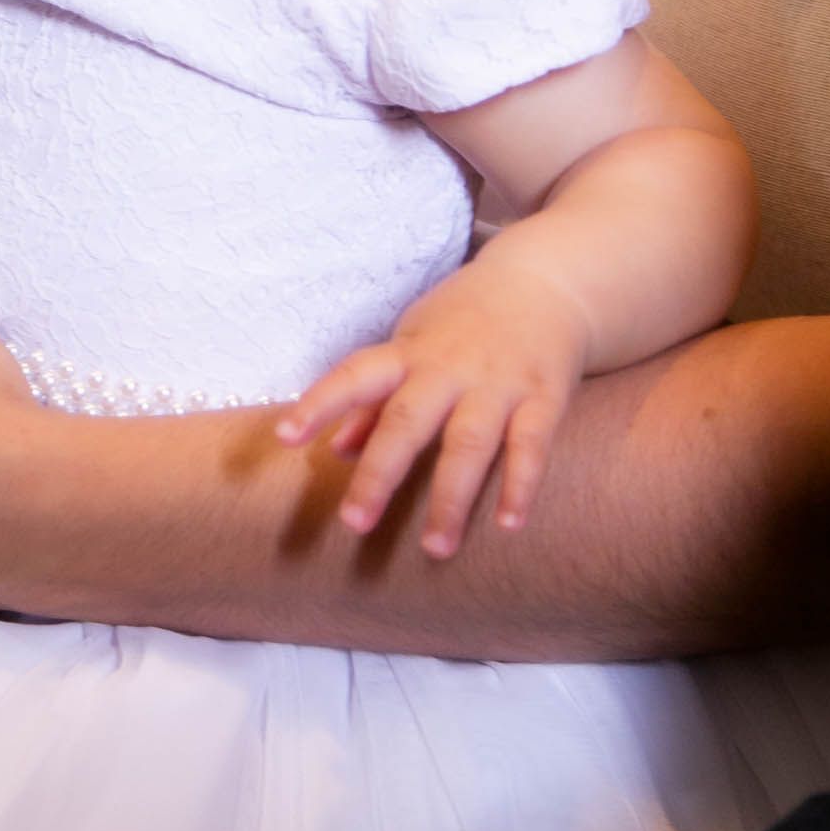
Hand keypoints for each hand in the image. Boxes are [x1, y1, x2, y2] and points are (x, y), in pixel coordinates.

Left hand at [276, 258, 590, 558]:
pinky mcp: (544, 397)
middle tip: (353, 523)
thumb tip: (337, 449)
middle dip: (380, 473)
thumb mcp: (413, 344)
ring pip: (469, 443)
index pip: (355, 376)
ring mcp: (498, 383)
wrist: (545, 281)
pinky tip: (508, 524)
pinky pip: (531, 446)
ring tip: (436, 549)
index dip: (319, 404)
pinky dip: (521, 485)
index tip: (284, 437)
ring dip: (451, 498)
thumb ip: (376, 399)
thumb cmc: (465, 320)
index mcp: (409, 354)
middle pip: (407, 421)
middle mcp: (449, 368)